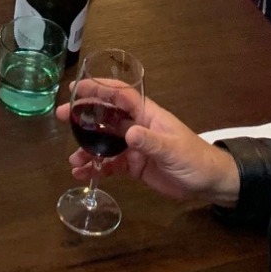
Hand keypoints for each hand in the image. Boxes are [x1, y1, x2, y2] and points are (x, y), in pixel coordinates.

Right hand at [58, 84, 239, 204]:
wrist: (209, 183)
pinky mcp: (134, 165)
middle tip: (61, 117)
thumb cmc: (195, 159)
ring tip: (72, 160)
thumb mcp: (173, 149)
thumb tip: (129, 133)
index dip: (99, 88)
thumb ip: (151, 141)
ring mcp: (135, 146)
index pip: (120, 94)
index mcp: (148, 115)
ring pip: (105, 142)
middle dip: (83, 116)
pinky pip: (111, 163)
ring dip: (88, 148)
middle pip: (106, 116)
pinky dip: (97, 167)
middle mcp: (138, 127)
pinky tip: (83, 174)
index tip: (76, 87)